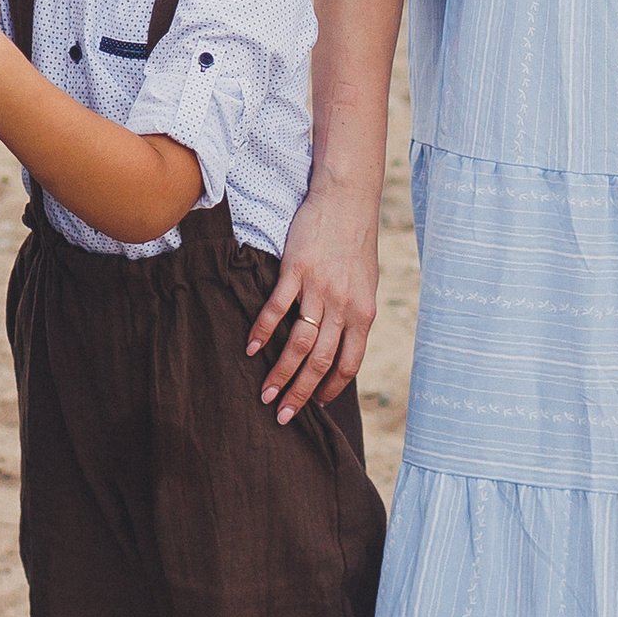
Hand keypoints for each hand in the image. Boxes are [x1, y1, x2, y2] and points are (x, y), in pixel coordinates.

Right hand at [246, 175, 379, 423]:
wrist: (348, 200)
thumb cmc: (356, 243)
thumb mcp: (366, 285)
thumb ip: (354, 315)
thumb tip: (342, 344)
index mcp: (363, 314)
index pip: (349, 363)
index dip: (332, 388)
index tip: (316, 405)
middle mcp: (343, 306)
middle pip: (320, 361)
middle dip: (300, 393)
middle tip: (282, 416)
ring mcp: (319, 289)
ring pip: (298, 343)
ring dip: (280, 372)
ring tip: (265, 394)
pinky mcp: (296, 270)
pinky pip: (278, 308)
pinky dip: (263, 331)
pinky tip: (251, 348)